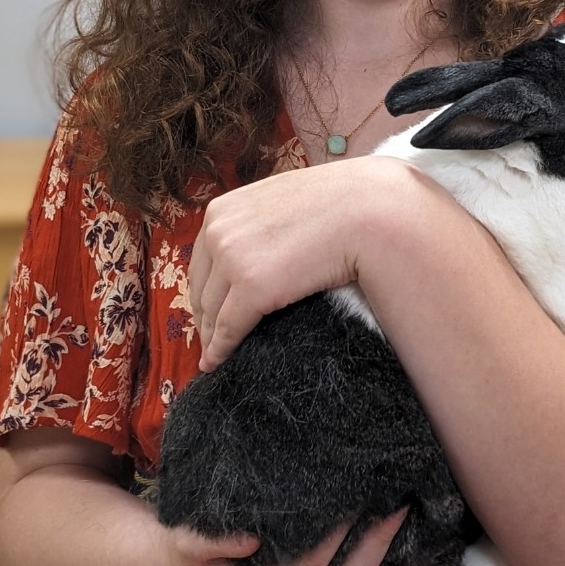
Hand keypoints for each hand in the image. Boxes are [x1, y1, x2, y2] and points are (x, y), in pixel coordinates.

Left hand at [189, 155, 414, 371]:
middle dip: (204, 317)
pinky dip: (220, 349)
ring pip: (211, 311)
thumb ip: (256, 222)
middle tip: (208, 339)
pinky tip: (218, 362)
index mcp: (221, 211)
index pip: (201, 262)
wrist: (364, 209)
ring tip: (212, 356)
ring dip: (210, 337)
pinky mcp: (251, 287)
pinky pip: (229, 328)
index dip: (202, 291)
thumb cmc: (334, 205)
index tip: (205, 311)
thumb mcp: (279, 203)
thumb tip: (253, 246)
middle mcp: (218, 233)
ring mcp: (232, 259)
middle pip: (201, 288)